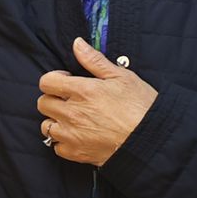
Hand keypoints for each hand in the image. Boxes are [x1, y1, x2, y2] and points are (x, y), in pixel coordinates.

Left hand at [37, 38, 157, 165]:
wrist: (152, 140)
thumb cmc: (141, 107)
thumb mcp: (122, 77)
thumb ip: (94, 60)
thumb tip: (77, 44)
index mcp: (82, 91)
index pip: (46, 82)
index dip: (55, 78)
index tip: (67, 80)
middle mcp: (72, 113)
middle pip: (43, 103)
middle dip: (54, 98)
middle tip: (71, 100)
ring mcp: (72, 135)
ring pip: (46, 126)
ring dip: (56, 121)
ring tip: (73, 119)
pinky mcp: (76, 153)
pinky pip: (57, 147)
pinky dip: (63, 142)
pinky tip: (77, 136)